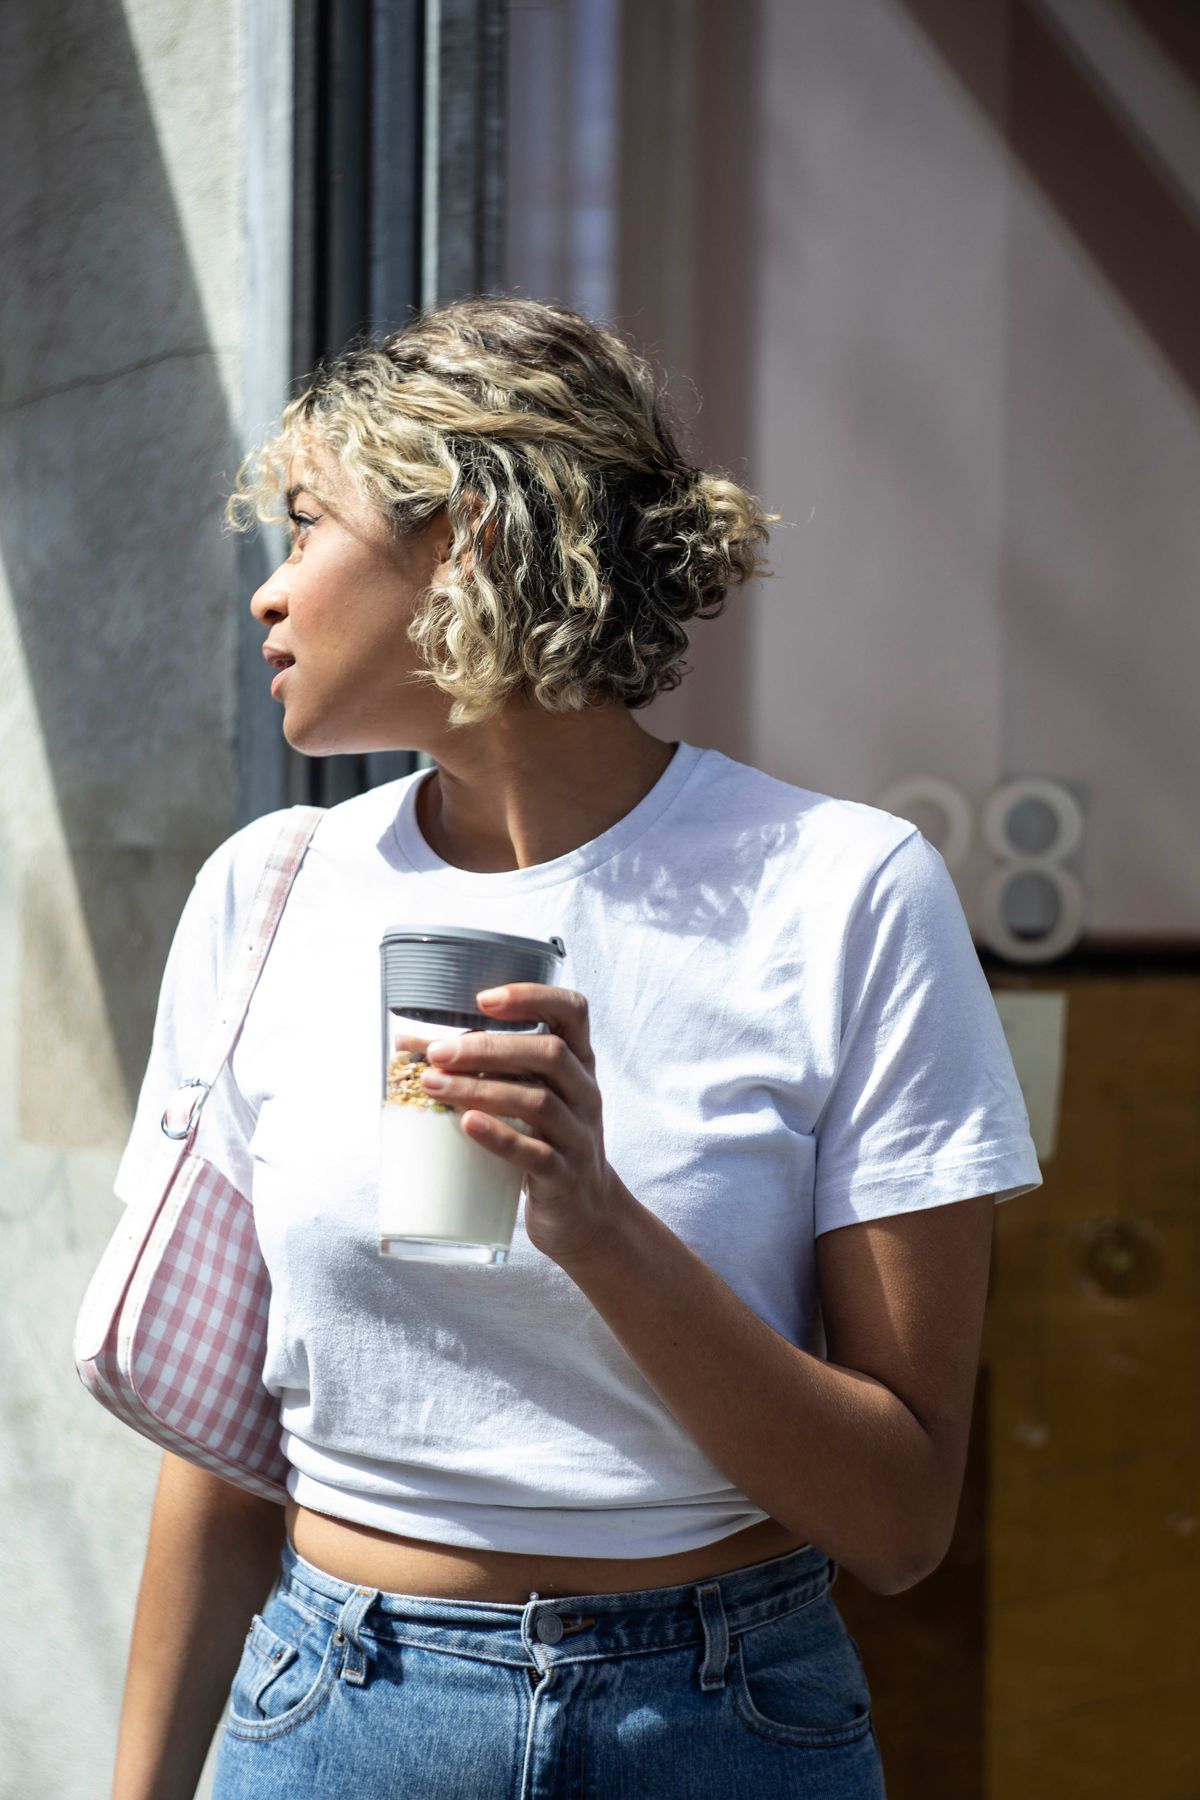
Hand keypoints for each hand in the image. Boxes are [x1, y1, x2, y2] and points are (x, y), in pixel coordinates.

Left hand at [405, 983, 618, 1265]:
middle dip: (488, 1048)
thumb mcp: (529, 1097)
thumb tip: (409, 1043)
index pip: (572, 1012)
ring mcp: (579, 1135)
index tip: (483, 1000)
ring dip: (480, 1089)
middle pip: (549, 1054)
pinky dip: (499, 1137)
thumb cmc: (545, 1141)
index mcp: (578, 1064)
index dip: (531, 997)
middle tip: (438, 1053)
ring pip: (537, 1102)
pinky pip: (536, 1153)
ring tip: (434, 1086)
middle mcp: (585, 1093)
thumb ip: (485, 1069)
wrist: (584, 1212)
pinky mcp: (564, 1176)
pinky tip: (467, 1125)